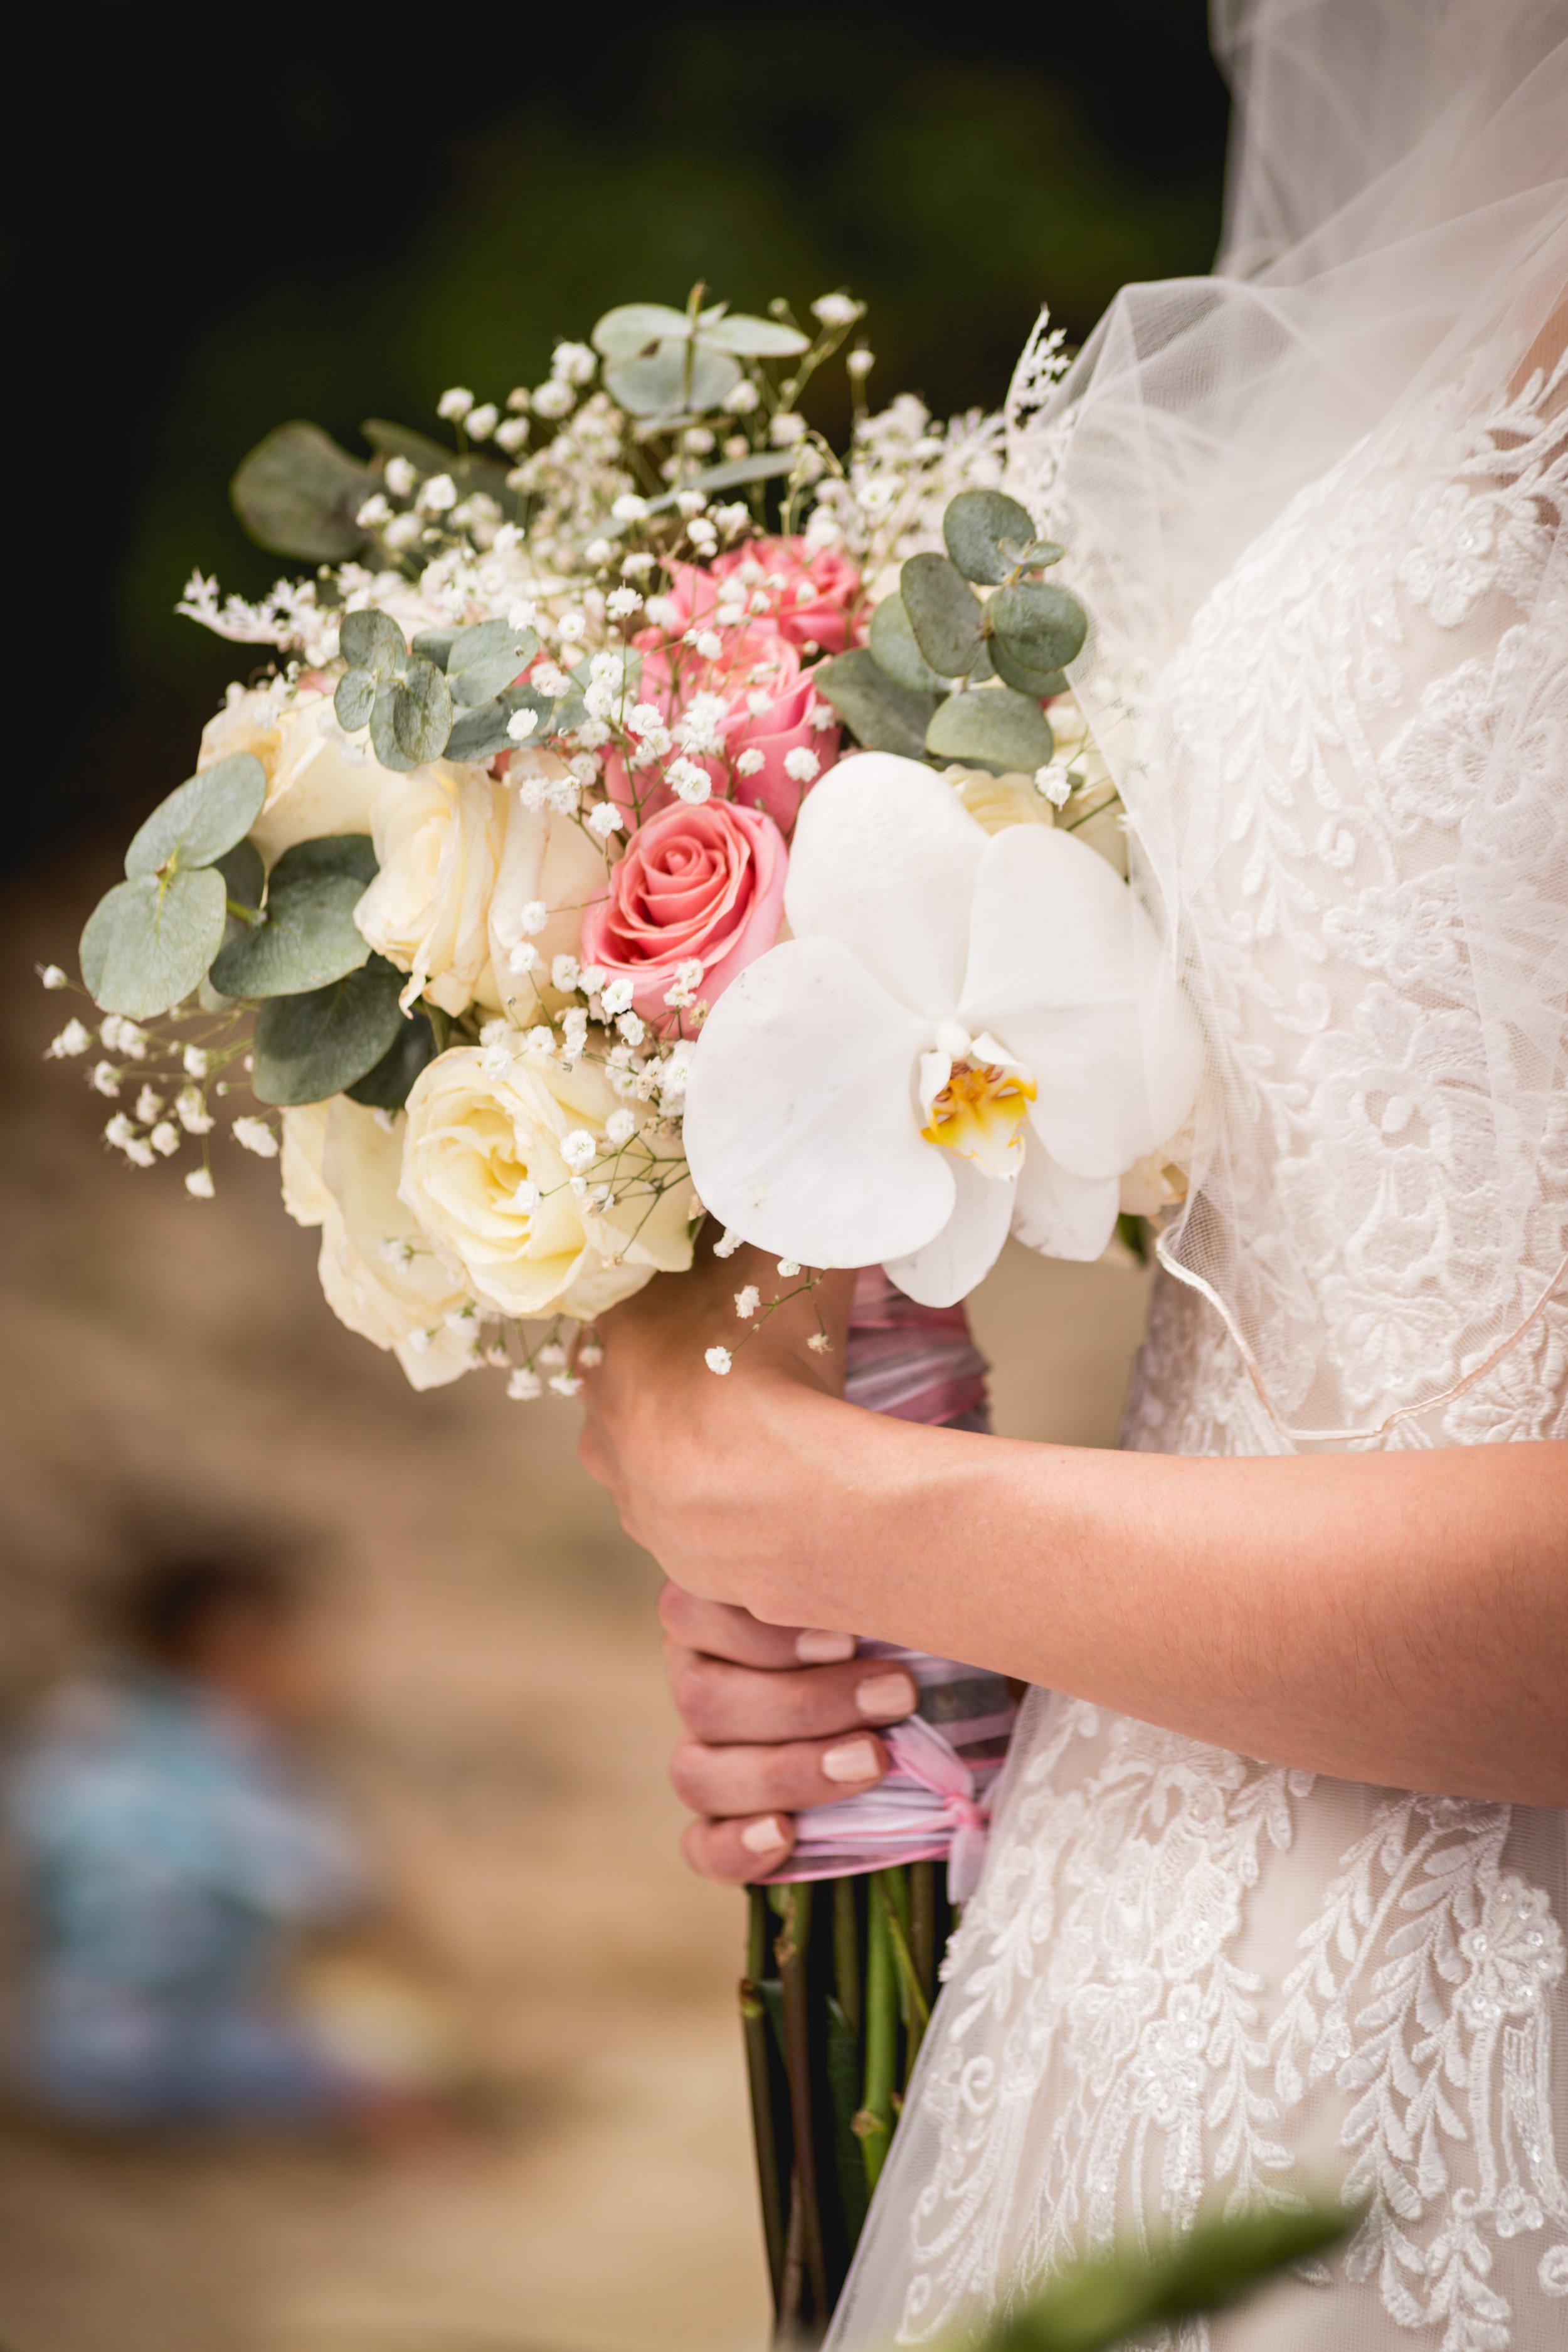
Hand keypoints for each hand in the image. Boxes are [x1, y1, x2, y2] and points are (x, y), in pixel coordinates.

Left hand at [579, 1236, 860, 1616]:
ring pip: (657, 1460)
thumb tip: (784, 1169)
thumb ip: (773, 1209)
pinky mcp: (674, 1560)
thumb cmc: (778, 1366)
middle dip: (682, 1375)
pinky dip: (727, 1504)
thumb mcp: (782, 1257)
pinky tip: (775, 1487)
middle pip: (635, 1386)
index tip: (720, 1302)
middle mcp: (601, 1427)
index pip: (622, 1309)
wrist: (802, 1501)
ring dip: (699, 1445)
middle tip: (749, 1366)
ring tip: (769, 1431)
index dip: (673, 1300)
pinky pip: (693, 1521)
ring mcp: (634, 1501)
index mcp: (606, 1345)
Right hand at [660, 1583, 917, 1882]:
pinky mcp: (722, 1823)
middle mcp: (697, 1679)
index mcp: (716, 1614)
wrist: (918, 1705)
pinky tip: (788, 1835)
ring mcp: (703, 1754)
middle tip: (895, 1696)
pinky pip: (701, 1846)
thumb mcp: (883, 1602)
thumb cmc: (903, 1630)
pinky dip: (736, 1847)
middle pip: (701, 1699)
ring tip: (873, 1760)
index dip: (759, 1633)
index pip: (689, 1611)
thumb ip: (865, 1594)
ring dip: (785, 1772)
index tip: (847, 1640)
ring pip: (696, 1774)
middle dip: (804, 1705)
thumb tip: (894, 1593)